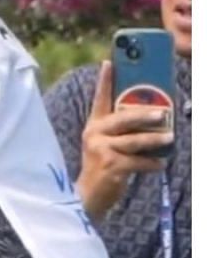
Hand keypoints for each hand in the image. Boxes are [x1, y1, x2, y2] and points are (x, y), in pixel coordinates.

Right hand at [79, 61, 171, 218]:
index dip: (105, 80)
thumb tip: (155, 117)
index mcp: (94, 125)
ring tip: (170, 138)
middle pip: (123, 119)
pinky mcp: (110, 166)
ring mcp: (101, 150)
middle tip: (161, 114)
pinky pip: (138, 161)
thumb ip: (122, 130)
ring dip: (155, 140)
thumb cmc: (103, 165)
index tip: (109, 62)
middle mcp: (94, 134)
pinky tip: (160, 164)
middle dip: (144, 115)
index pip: (100, 98)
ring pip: (134, 140)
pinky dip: (152, 163)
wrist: (87, 195)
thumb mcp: (106, 143)